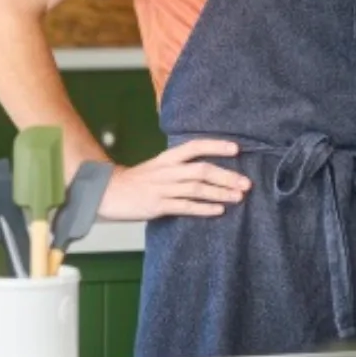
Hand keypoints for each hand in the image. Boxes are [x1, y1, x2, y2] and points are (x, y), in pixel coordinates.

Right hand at [96, 138, 250, 221]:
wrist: (109, 192)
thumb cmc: (138, 180)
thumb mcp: (159, 166)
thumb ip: (180, 165)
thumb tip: (210, 168)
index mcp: (168, 157)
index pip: (195, 146)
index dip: (216, 146)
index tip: (237, 148)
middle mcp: (168, 170)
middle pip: (202, 169)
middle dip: (226, 176)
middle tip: (246, 183)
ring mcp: (163, 188)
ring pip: (196, 189)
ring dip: (220, 193)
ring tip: (239, 197)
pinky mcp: (158, 205)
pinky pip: (185, 207)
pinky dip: (203, 209)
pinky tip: (219, 210)